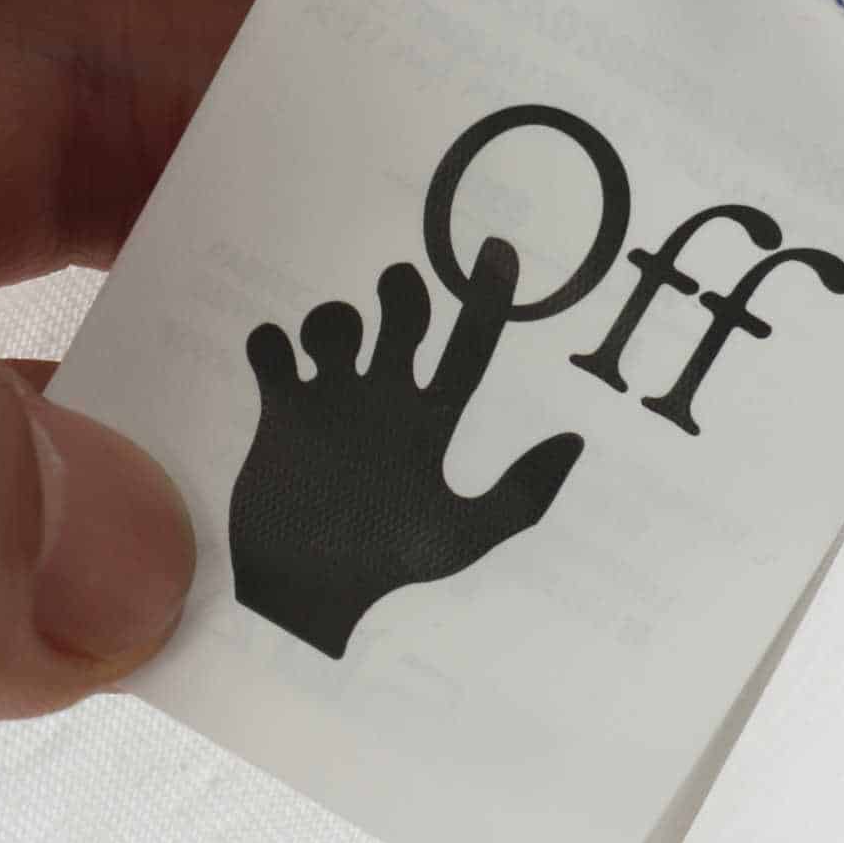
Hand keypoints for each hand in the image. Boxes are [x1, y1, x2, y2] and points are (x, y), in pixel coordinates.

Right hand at [233, 240, 584, 657]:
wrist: (309, 592)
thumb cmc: (388, 566)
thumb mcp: (462, 536)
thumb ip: (520, 495)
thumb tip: (573, 441)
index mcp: (430, 420)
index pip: (468, 346)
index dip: (487, 298)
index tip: (499, 250)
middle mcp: (384, 398)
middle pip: (400, 315)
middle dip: (401, 291)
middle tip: (395, 294)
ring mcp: (331, 401)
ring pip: (335, 322)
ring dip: (333, 319)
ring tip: (329, 355)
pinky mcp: (280, 412)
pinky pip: (270, 347)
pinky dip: (271, 342)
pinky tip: (281, 369)